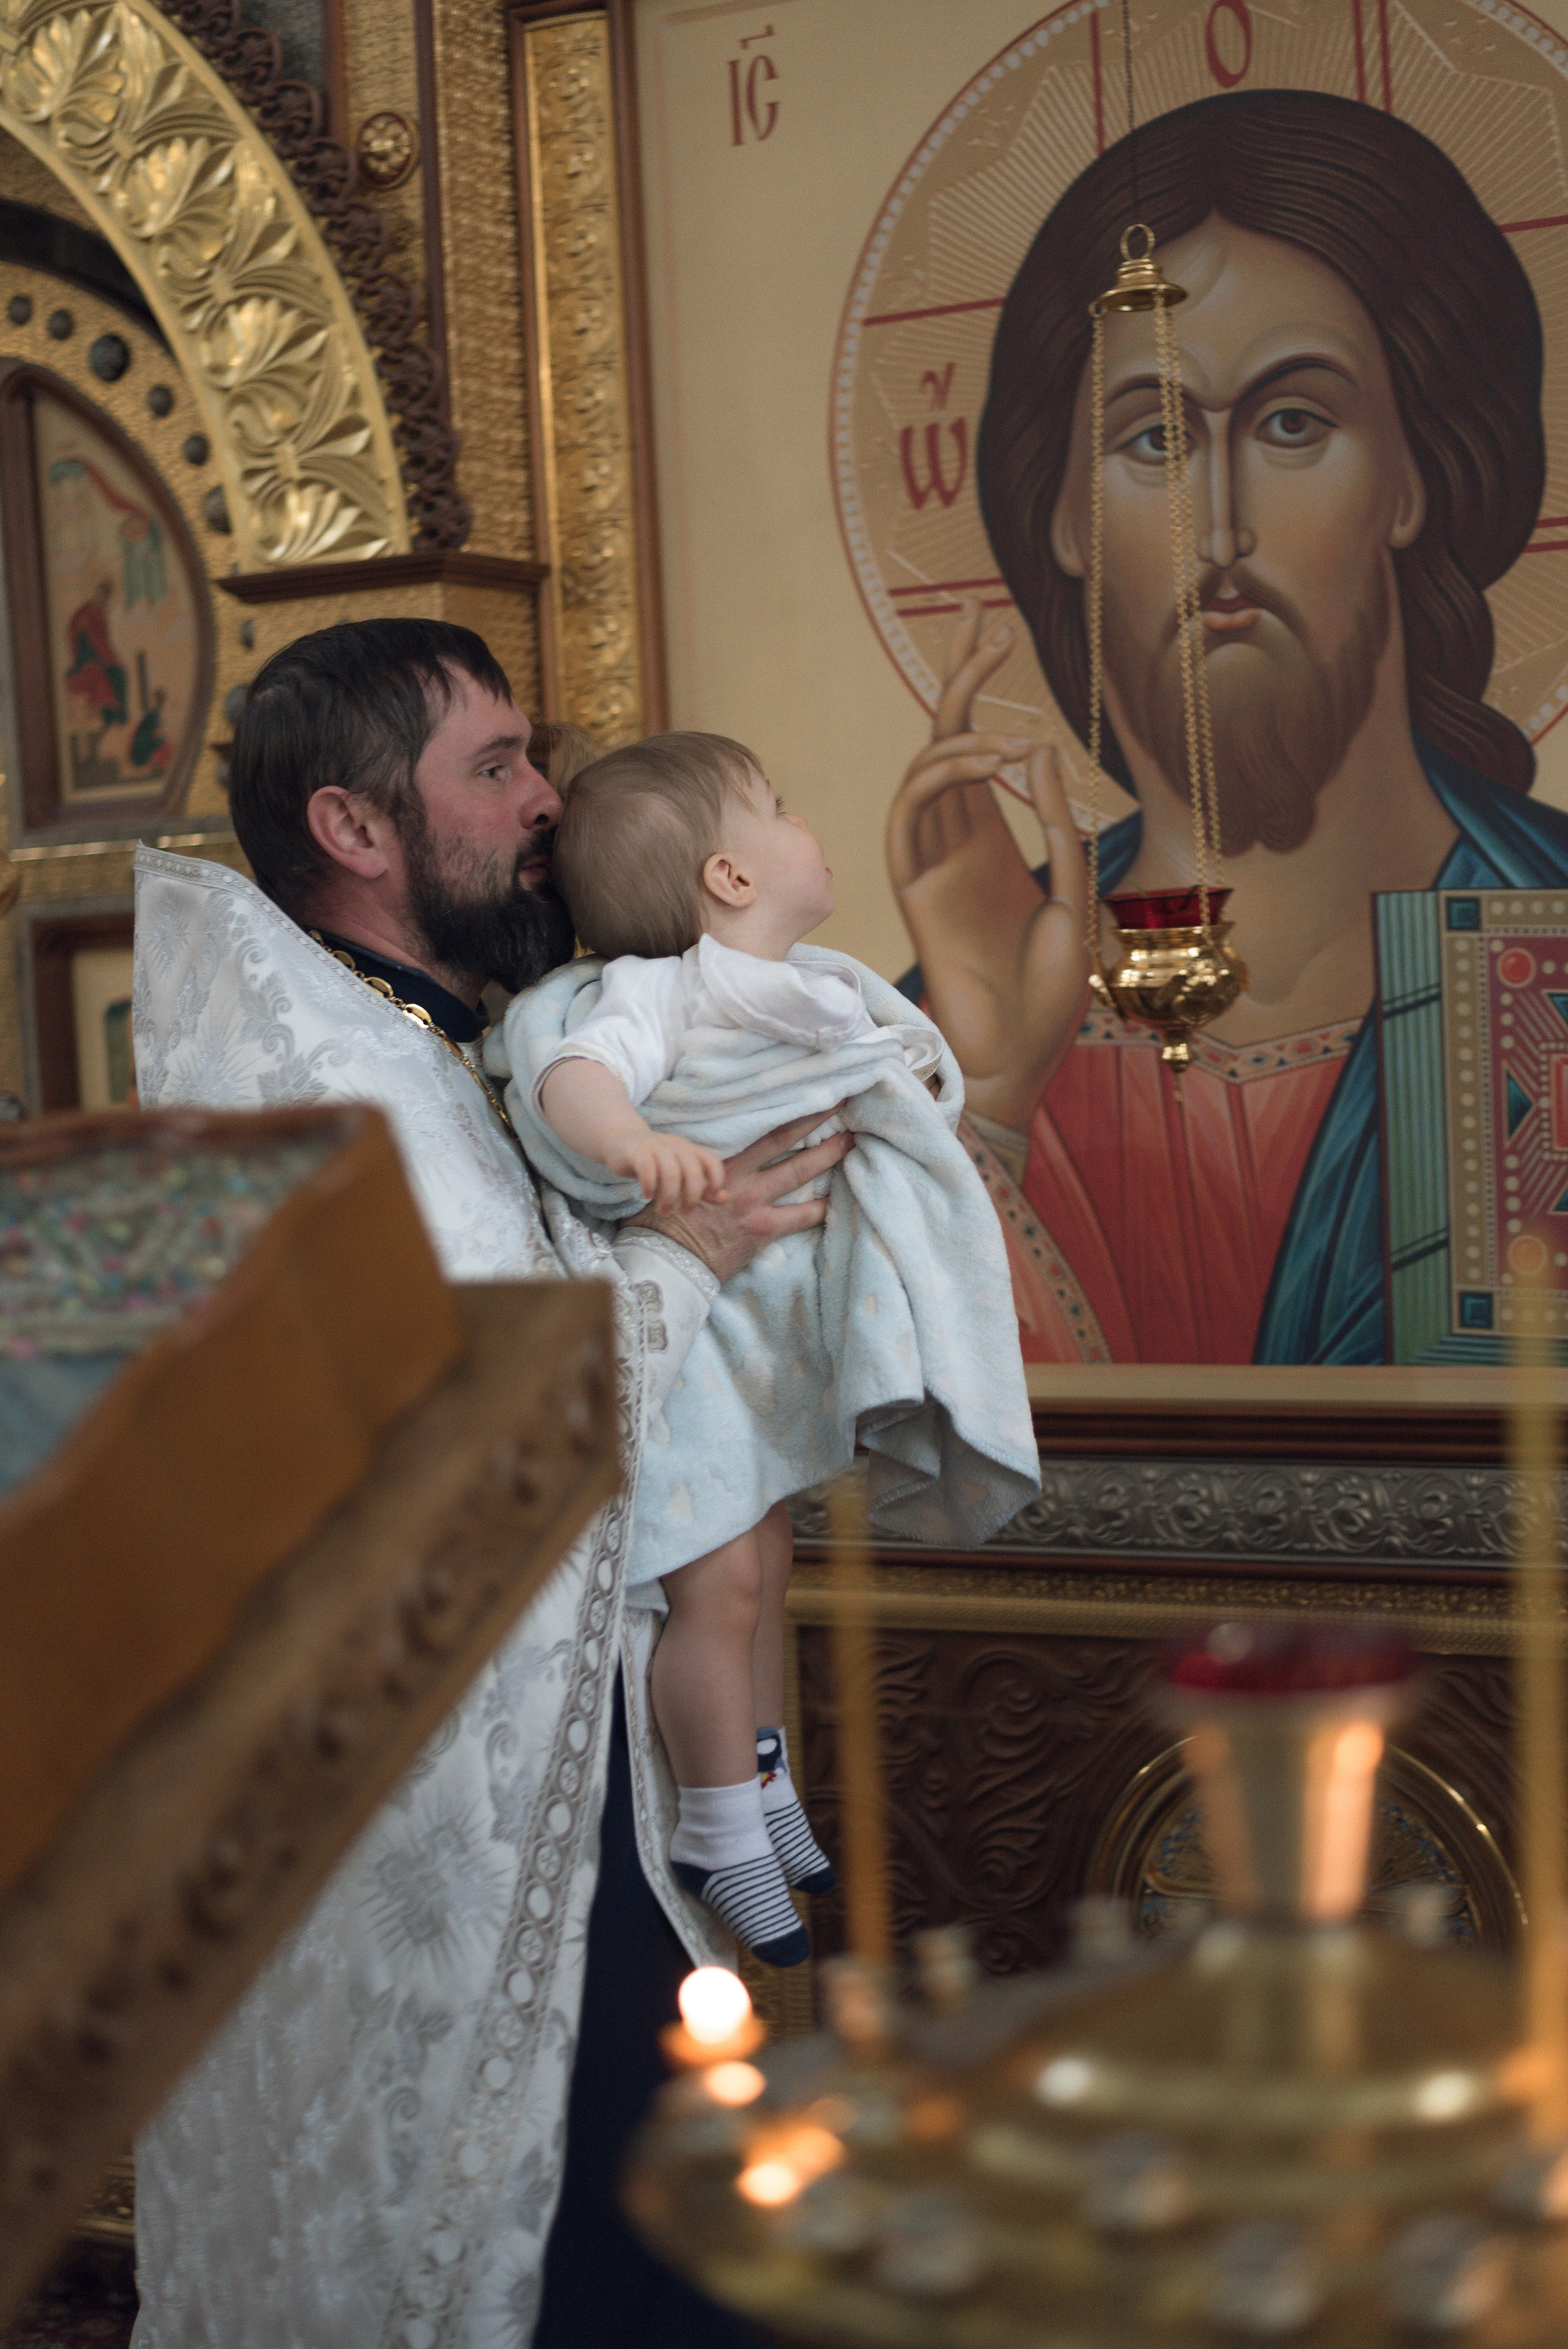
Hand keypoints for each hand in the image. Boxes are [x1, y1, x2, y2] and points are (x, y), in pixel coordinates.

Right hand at [609, 1130, 728, 1216]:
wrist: (621, 1141)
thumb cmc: (655, 1162)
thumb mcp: (680, 1172)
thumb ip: (703, 1187)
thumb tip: (725, 1198)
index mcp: (690, 1150)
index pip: (712, 1161)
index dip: (716, 1179)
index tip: (709, 1196)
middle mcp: (676, 1147)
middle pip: (692, 1171)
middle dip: (691, 1197)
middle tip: (683, 1212)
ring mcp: (656, 1148)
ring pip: (671, 1173)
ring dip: (669, 1197)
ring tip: (663, 1211)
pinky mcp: (637, 1152)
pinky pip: (647, 1169)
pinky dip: (649, 1186)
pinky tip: (646, 1196)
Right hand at [625, 1108, 853, 1280]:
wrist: (670, 1257)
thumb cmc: (672, 1217)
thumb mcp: (686, 1180)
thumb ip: (706, 1164)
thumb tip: (720, 1146)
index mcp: (723, 1162)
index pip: (762, 1129)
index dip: (788, 1110)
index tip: (808, 1094)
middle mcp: (744, 1179)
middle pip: (786, 1141)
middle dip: (815, 1121)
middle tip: (839, 1104)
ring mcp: (756, 1204)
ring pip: (799, 1172)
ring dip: (827, 1156)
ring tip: (848, 1142)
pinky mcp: (764, 1230)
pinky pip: (800, 1217)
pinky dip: (819, 1208)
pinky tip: (834, 1200)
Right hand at [887, 600, 1090, 1131]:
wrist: (1020, 1056)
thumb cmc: (1050, 994)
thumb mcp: (1076, 897)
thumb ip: (1060, 825)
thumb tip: (1042, 745)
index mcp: (992, 845)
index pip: (979, 750)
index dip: (981, 689)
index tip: (997, 631)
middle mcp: (955, 845)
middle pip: (944, 742)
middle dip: (961, 679)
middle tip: (986, 623)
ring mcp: (929, 865)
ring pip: (925, 772)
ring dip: (960, 734)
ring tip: (1010, 731)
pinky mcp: (912, 889)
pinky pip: (909, 815)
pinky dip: (940, 777)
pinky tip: (986, 761)